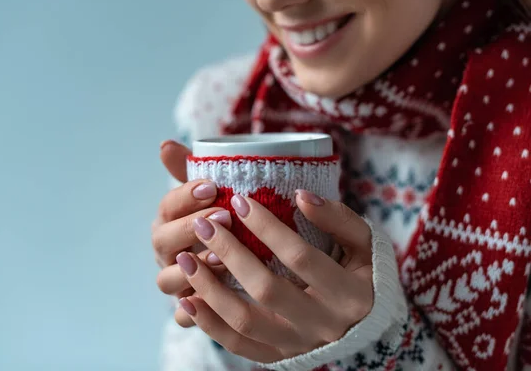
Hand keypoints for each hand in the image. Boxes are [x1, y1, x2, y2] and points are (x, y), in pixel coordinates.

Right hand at [152, 140, 229, 326]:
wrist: (243, 260)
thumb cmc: (226, 220)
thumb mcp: (214, 194)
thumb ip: (190, 171)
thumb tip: (164, 144)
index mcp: (169, 220)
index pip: (168, 206)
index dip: (186, 196)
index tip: (213, 186)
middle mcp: (166, 251)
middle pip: (163, 241)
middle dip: (191, 228)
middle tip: (223, 218)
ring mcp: (175, 280)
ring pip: (168, 280)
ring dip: (192, 270)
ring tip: (223, 258)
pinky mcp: (189, 308)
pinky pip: (183, 315)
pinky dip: (191, 312)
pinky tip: (210, 303)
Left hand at [175, 190, 373, 362]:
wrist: (368, 323)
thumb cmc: (365, 274)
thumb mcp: (366, 243)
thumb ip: (339, 218)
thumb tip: (301, 196)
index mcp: (348, 295)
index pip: (300, 258)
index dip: (267, 228)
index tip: (239, 201)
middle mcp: (323, 325)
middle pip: (266, 290)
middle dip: (230, 253)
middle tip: (204, 225)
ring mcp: (298, 345)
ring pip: (246, 322)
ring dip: (210, 290)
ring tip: (182, 260)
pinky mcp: (280, 357)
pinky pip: (239, 346)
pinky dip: (210, 325)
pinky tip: (188, 301)